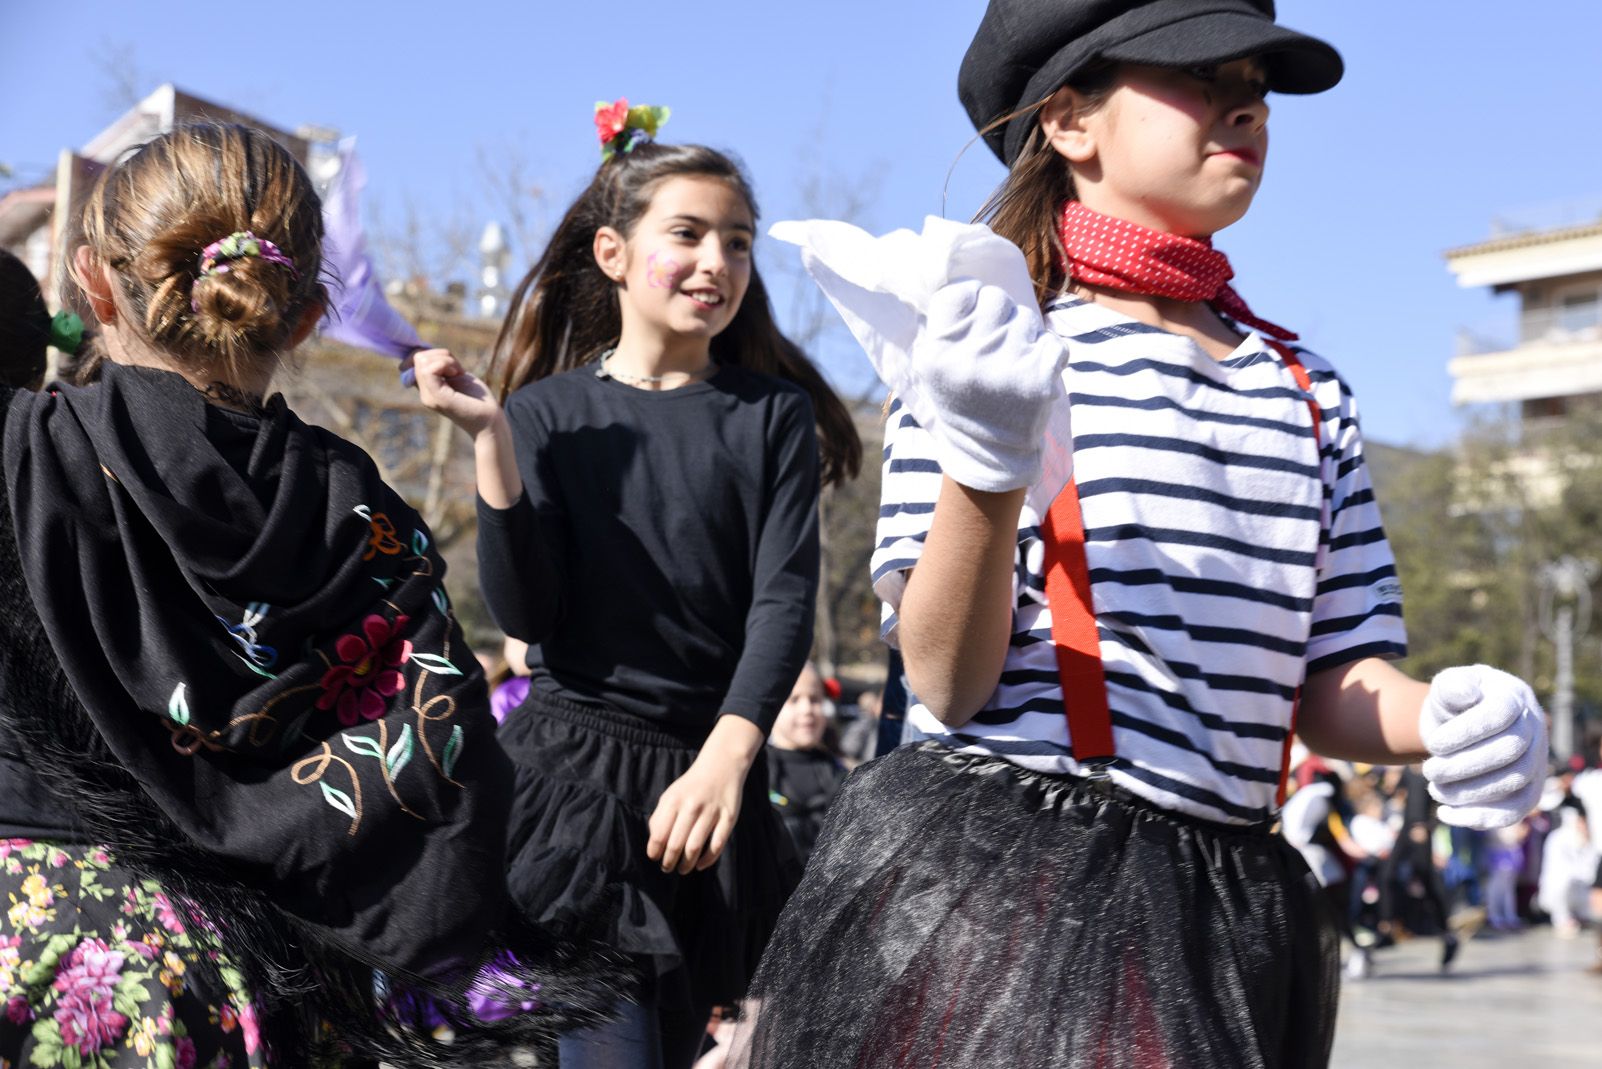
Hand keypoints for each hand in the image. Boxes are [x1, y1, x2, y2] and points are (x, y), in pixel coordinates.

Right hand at [411, 348, 500, 438]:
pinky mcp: (437, 397)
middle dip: (441, 355)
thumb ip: (441, 367)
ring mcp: (429, 397)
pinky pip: (430, 369)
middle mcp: (424, 394)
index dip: (427, 352)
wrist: (489, 420)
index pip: (412, 362)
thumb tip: (425, 352)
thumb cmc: (477, 398)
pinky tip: (458, 374)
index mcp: (427, 389)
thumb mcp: (455, 376)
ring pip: (423, 361)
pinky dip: (447, 364)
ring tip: (459, 373)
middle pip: (419, 357)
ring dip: (446, 360)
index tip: (448, 359)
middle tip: (457, 370)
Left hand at [646, 750, 746, 875]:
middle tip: (667, 868)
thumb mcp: (671, 795)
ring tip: (683, 869)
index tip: (655, 858)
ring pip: (695, 847)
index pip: (659, 834)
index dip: (654, 851)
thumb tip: (654, 844)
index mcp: (674, 801)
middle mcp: (692, 806)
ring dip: (686, 864)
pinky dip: (708, 859)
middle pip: (676, 844)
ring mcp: (711, 812)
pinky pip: (717, 844)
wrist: (722, 765)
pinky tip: (700, 865)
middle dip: (669, 862)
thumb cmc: (691, 786)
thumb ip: (659, 817)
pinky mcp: (729, 817)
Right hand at [909, 279, 1066, 492]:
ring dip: (1025, 336)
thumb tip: (964, 277)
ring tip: (1013, 364)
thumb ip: (945, 325)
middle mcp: (968, 356)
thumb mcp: (935, 366)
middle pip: (996, 298)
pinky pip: (1053, 342)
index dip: (972, 298)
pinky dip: (1048, 356)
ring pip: (1027, 318)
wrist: (990, 454)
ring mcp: (1005, 366)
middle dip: (1000, 316)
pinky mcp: (1038, 378)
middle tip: (997, 344)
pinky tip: (1033, 376)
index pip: (960, 290)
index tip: (975, 318)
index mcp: (937, 351)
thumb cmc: (962, 400)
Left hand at [1420, 665, 1546, 829]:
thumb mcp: (1447, 686)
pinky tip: (1446, 814)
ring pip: (1515, 783)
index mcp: (1514, 696)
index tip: (1432, 744)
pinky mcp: (1530, 788)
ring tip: (1435, 789)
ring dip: (1470, 792)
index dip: (1466, 732)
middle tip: (1429, 771)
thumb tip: (1463, 694)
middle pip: (1510, 752)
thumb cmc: (1453, 703)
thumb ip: (1452, 686)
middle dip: (1464, 766)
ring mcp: (1537, 759)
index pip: (1499, 714)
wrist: (1459, 724)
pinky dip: (1481, 817)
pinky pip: (1516, 809)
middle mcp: (1534, 728)